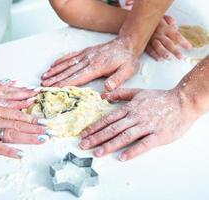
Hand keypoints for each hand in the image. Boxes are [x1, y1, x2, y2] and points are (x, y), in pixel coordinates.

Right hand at [0, 85, 48, 158]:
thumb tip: (11, 81)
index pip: (18, 114)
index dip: (32, 118)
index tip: (43, 121)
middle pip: (19, 124)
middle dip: (36, 129)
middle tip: (50, 132)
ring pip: (11, 134)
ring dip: (28, 138)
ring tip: (41, 140)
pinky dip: (8, 151)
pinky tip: (20, 155)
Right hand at [41, 37, 139, 90]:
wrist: (127, 43)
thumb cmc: (127, 59)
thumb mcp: (127, 71)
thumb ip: (117, 80)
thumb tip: (107, 89)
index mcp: (97, 67)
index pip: (78, 77)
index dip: (65, 83)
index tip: (54, 87)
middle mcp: (88, 60)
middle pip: (69, 71)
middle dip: (55, 78)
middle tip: (43, 84)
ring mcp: (85, 55)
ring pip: (67, 64)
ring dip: (55, 70)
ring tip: (44, 76)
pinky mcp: (85, 52)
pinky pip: (70, 56)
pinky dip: (61, 61)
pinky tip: (53, 65)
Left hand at [79, 88, 197, 160]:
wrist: (183, 101)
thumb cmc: (159, 98)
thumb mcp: (138, 92)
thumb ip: (120, 93)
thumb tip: (103, 95)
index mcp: (130, 108)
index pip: (108, 119)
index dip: (95, 127)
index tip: (83, 134)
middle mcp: (135, 117)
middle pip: (112, 129)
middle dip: (96, 137)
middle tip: (83, 145)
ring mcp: (146, 126)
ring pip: (125, 136)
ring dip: (110, 145)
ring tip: (97, 153)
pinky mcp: (158, 135)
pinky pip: (144, 144)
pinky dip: (133, 151)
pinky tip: (122, 157)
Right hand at [146, 15, 191, 60]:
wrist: (139, 21)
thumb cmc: (154, 21)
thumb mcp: (163, 17)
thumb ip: (170, 21)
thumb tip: (175, 26)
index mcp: (165, 28)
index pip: (176, 35)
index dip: (183, 42)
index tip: (189, 48)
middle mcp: (159, 35)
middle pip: (168, 43)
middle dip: (174, 50)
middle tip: (180, 57)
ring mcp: (152, 40)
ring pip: (158, 46)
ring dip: (162, 52)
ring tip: (167, 57)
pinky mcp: (145, 44)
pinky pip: (149, 50)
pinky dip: (154, 54)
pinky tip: (159, 59)